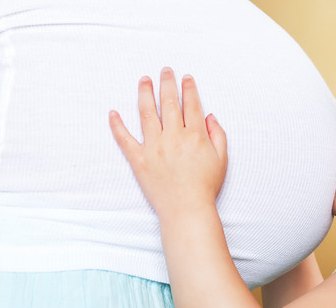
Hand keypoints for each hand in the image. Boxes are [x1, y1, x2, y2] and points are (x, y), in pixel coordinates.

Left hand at [109, 68, 227, 217]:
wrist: (186, 210)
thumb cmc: (205, 186)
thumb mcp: (222, 159)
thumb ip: (218, 134)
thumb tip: (210, 116)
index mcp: (195, 135)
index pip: (191, 104)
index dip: (188, 88)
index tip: (185, 77)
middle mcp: (173, 137)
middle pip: (169, 102)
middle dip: (167, 83)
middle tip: (165, 70)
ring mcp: (154, 147)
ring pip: (147, 113)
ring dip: (145, 93)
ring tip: (144, 80)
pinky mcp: (139, 160)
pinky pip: (125, 139)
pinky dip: (117, 125)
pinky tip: (113, 113)